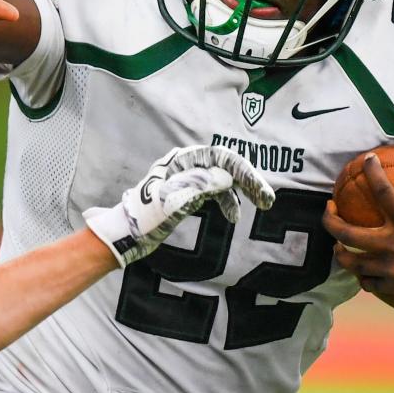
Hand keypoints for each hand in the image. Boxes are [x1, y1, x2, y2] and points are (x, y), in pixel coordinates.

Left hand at [84, 145, 275, 266]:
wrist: (125, 234)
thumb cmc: (145, 218)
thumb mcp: (172, 203)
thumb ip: (198, 187)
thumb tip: (226, 176)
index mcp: (182, 161)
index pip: (222, 158)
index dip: (245, 173)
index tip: (261, 193)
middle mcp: (186, 165)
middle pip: (225, 165)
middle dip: (248, 181)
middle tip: (267, 200)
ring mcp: (187, 179)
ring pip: (222, 179)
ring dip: (242, 191)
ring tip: (261, 205)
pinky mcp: (187, 193)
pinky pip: (214, 192)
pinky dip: (227, 202)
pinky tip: (234, 216)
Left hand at [322, 154, 393, 321]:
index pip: (382, 190)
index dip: (372, 170)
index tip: (367, 159)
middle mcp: (393, 248)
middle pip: (344, 232)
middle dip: (329, 217)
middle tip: (329, 207)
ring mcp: (390, 271)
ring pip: (349, 261)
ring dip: (340, 249)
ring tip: (338, 240)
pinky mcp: (393, 290)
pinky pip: (365, 281)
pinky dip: (361, 272)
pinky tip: (363, 265)